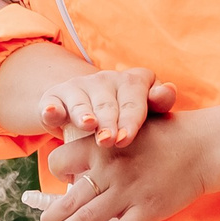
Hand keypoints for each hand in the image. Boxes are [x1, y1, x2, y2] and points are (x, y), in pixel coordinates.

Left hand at [30, 107, 215, 220]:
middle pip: (67, 199)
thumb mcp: (128, 125)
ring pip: (86, 220)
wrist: (204, 146)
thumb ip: (103, 140)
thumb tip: (80, 162)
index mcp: (101, 145)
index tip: (64, 182)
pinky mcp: (147, 210)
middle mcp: (109, 169)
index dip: (57, 173)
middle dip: (51, 217)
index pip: (59, 162)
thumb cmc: (167, 135)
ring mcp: (128, 192)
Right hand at [38, 67, 175, 149]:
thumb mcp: (147, 112)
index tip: (127, 138)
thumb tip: (168, 91)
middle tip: (109, 141)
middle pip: (108, 103)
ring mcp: (79, 87)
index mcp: (132, 81)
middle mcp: (105, 79)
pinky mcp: (55, 97)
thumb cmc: (129, 118)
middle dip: (108, 122)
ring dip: (83, 114)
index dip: (130, 119)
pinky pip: (52, 103)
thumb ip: (160, 103)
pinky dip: (51, 109)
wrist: (92, 110)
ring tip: (87, 125)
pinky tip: (51, 113)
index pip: (134, 99)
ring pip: (81, 102)